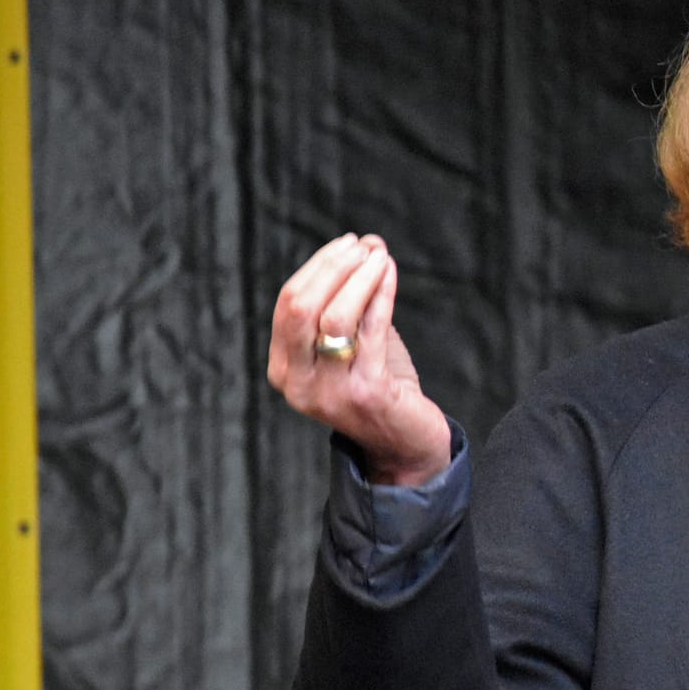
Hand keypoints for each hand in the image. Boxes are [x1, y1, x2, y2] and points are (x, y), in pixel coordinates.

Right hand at [267, 233, 452, 485]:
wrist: (405, 445)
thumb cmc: (380, 387)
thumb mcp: (355, 343)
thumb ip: (355, 300)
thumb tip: (367, 244)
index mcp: (284, 368)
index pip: (289, 305)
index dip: (319, 267)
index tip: (348, 244)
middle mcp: (297, 382)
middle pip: (301, 307)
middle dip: (332, 268)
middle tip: (362, 246)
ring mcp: (328, 391)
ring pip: (334, 317)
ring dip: (359, 278)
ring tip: (380, 255)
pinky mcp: (365, 394)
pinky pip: (369, 331)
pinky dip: (380, 295)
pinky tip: (390, 275)